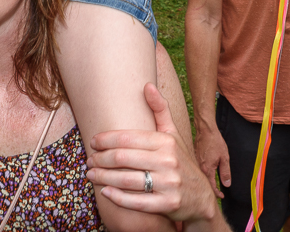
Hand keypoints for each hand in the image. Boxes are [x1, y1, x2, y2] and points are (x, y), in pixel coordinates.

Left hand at [86, 84, 218, 223]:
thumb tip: (147, 85)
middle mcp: (168, 161)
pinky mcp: (167, 205)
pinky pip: (136, 202)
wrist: (200, 197)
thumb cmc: (180, 161)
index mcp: (166, 142)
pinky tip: (105, 192)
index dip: (106, 139)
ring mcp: (169, 184)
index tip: (93, 141)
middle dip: (100, 159)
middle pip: (123, 158)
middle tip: (88, 160)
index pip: (128, 138)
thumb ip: (160, 110)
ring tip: (91, 174)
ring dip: (103, 177)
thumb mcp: (173, 134)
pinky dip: (117, 197)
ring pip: (126, 180)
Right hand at [192, 123, 230, 198]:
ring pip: (200, 176)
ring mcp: (195, 162)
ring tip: (213, 185)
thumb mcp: (224, 158)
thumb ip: (225, 172)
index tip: (222, 196)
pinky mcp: (194, 158)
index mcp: (206, 169)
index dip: (217, 193)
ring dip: (206, 182)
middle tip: (218, 193)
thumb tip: (226, 184)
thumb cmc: (215, 142)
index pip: (211, 186)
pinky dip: (203, 174)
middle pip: (204, 183)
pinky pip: (198, 170)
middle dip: (211, 190)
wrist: (205, 130)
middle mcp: (199, 167)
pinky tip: (207, 174)